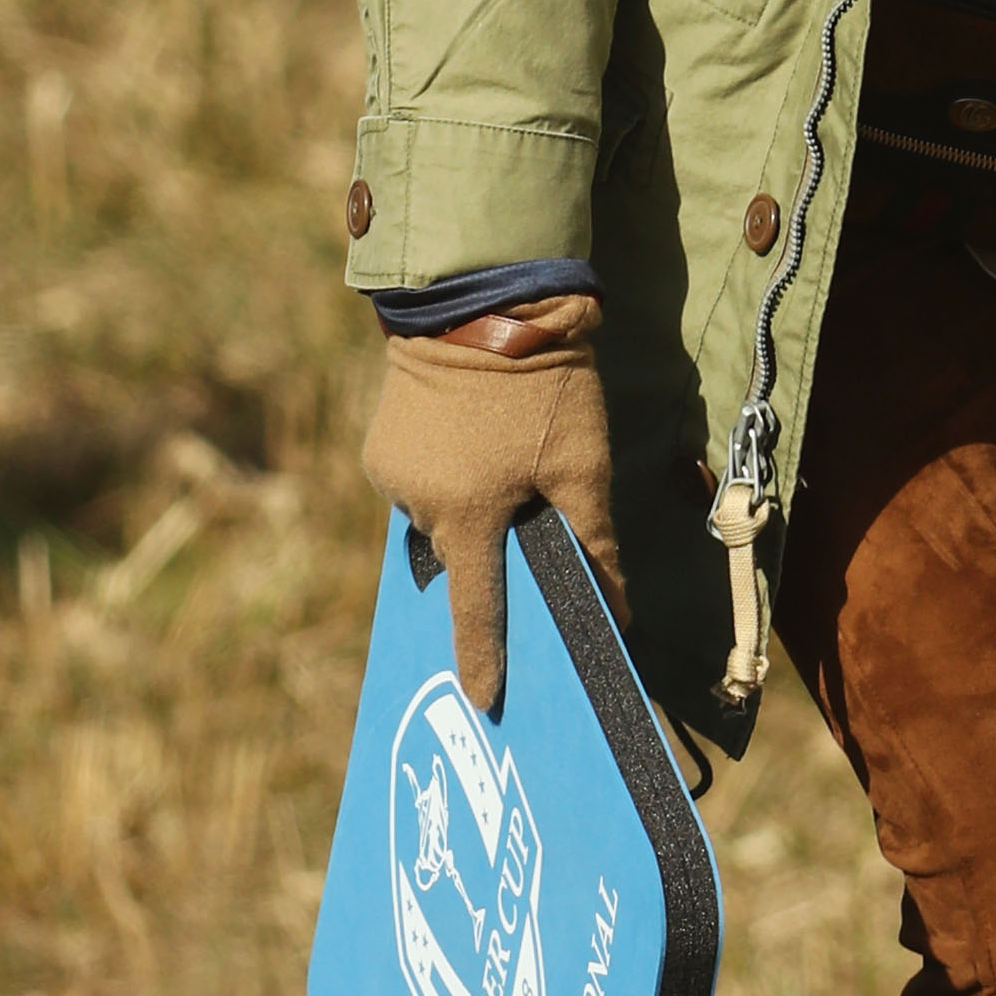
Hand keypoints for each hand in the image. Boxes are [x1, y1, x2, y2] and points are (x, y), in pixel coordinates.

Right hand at [360, 297, 625, 708]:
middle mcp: (418, 504)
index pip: (477, 610)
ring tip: (505, 450)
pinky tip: (474, 434)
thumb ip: (595, 544)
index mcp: (468, 517)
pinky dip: (446, 472)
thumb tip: (616, 611)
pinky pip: (419, 480)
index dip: (484, 658)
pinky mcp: (379, 443)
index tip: (485, 700)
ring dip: (470, 500)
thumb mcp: (583, 464)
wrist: (482, 295)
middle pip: (463, 552)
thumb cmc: (543, 385)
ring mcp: (391, 473)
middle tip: (527, 500)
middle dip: (492, 544)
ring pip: (440, 513)